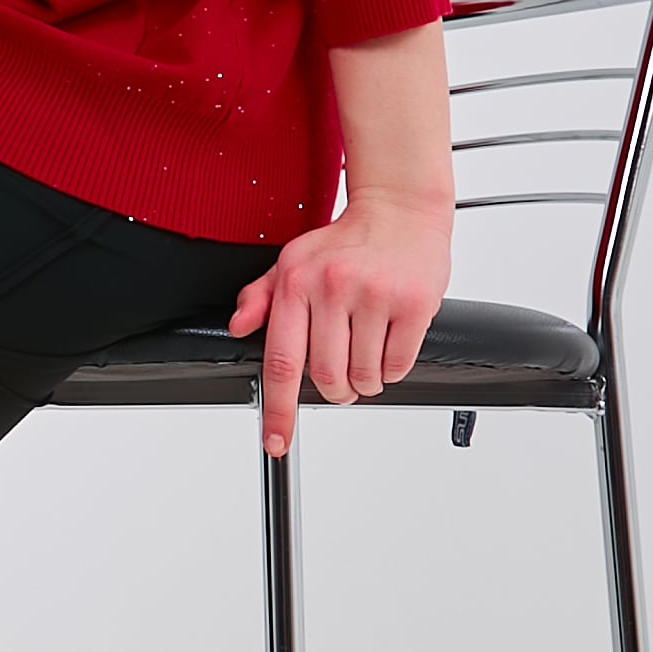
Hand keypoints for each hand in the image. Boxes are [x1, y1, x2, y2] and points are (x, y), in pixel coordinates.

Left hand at [228, 186, 454, 458]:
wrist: (399, 210)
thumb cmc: (344, 243)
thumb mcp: (292, 262)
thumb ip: (260, 296)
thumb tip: (238, 326)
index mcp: (296, 281)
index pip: (282, 362)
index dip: (278, 410)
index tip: (275, 440)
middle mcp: (334, 287)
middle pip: (326, 377)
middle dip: (333, 390)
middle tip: (340, 378)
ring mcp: (376, 295)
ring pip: (364, 377)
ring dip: (364, 382)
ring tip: (365, 356)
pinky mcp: (414, 303)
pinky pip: (398, 365)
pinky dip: (391, 369)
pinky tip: (388, 343)